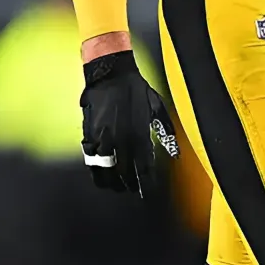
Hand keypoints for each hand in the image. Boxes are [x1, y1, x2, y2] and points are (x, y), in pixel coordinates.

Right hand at [80, 49, 178, 196]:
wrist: (110, 73)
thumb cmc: (135, 89)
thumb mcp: (156, 107)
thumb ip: (166, 131)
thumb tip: (175, 153)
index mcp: (139, 134)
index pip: (144, 167)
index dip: (146, 182)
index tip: (147, 191)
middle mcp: (121, 139)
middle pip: (124, 173)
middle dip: (129, 185)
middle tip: (132, 189)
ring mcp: (103, 137)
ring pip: (105, 170)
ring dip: (111, 181)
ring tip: (116, 187)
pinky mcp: (89, 133)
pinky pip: (90, 158)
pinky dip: (95, 168)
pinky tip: (99, 172)